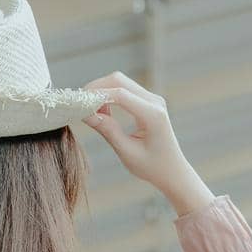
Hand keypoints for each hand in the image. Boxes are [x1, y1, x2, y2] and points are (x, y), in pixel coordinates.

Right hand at [81, 72, 213, 216]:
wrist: (173, 171)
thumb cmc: (152, 167)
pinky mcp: (148, 101)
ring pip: (120, 82)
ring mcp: (153, 99)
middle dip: (96, 88)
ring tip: (91, 113)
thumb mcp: (127, 152)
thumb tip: (85, 113)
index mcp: (153, 115)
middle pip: (119, 81)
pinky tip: (103, 113)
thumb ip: (108, 131)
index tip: (77, 104)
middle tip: (79, 105)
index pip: (120, 95)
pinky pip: (125, 90)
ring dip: (102, 92)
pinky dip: (110, 96)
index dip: (96, 95)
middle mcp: (155, 102)